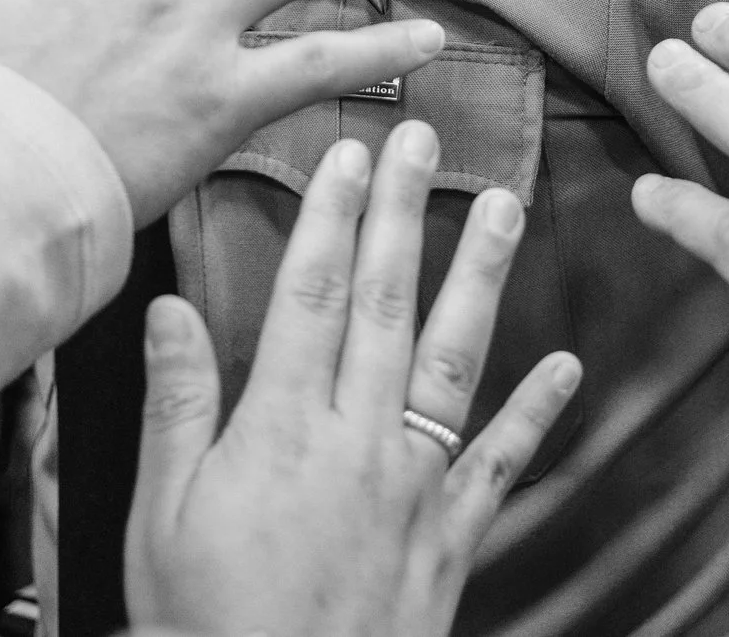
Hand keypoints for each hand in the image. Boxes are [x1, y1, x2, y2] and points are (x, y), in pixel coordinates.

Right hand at [126, 125, 580, 636]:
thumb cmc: (203, 625)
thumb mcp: (160, 518)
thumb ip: (176, 406)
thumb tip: (171, 308)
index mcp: (282, 429)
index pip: (313, 294)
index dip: (333, 216)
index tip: (352, 154)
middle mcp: (357, 442)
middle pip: (388, 303)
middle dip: (406, 212)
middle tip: (424, 139)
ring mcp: (413, 487)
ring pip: (454, 359)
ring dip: (481, 276)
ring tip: (505, 206)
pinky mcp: (449, 538)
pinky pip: (500, 465)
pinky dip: (536, 414)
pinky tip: (568, 367)